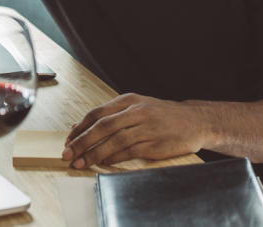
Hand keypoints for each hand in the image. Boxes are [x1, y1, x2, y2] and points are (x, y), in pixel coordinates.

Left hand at [62, 93, 210, 168]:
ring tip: (82, 162)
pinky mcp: (154, 144)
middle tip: (68, 153)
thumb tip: (83, 127)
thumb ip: (113, 115)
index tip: (68, 139)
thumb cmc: (162, 115)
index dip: (80, 127)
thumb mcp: (138, 106)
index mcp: (129, 100)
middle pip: (102, 126)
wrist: (194, 121)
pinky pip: (129, 152)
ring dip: (94, 153)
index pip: (97, 113)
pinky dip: (114, 158)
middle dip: (81, 141)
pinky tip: (103, 163)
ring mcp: (146, 127)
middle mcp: (136, 112)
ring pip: (113, 141)